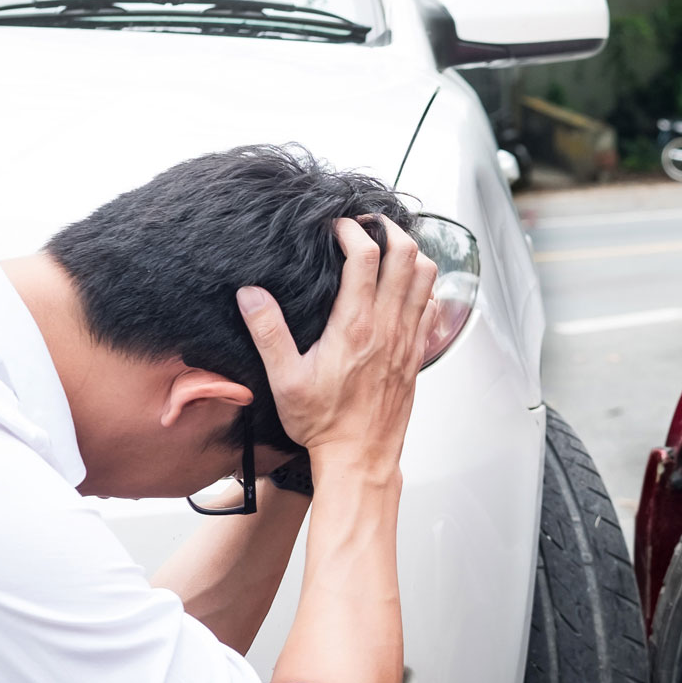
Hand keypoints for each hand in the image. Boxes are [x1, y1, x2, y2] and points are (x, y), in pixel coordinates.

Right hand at [239, 218, 438, 484]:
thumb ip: (267, 332)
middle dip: (388, 228)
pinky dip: (422, 285)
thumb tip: (249, 294)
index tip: (335, 227)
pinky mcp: (417, 353)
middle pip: (407, 254)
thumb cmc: (323, 423)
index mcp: (355, 325)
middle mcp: (388, 326)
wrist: (360, 458)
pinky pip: (432, 306)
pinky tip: (403, 287)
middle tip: (367, 224)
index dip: (351, 230)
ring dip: (411, 252)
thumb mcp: (284, 379)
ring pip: (427, 276)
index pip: (365, 256)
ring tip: (387, 246)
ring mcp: (408, 339)